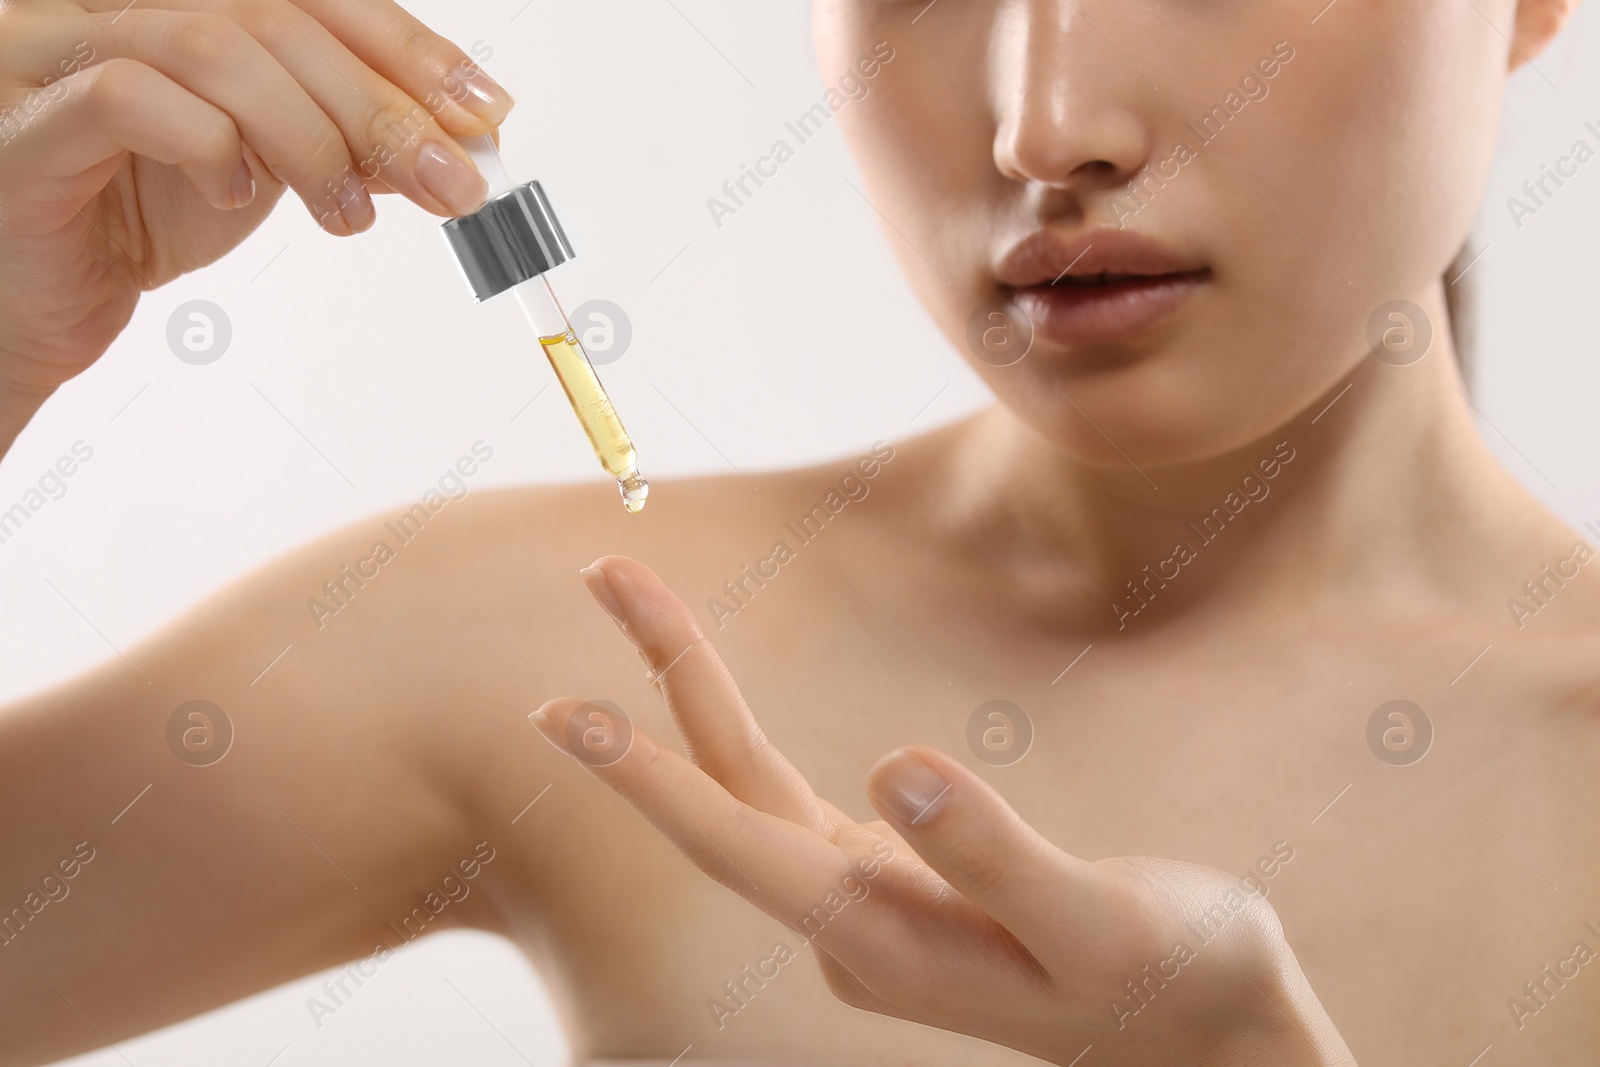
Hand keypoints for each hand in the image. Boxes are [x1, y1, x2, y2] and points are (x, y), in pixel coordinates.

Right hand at [0, 0, 511, 446]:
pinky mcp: (22, 120)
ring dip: (311, 137)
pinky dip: (211, 145)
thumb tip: (457, 142)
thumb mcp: (269, 166)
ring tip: (348, 214)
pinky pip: (128, 95)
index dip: (407, 48)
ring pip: (213, 47)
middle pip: (275, 14)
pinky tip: (238, 196)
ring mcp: (51, 46)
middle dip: (381, 104)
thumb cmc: (137, 214)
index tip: (484, 113)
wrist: (37, 301)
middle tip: (450, 183)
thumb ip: (346, 140)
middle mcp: (111, 0)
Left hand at [531, 556, 1356, 1065]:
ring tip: (636, 596)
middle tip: (603, 570)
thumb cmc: (1175, 980)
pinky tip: (704, 699)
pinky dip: (735, 734)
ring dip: (689, 694)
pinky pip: (787, 796)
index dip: (651, 779)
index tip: (567, 715)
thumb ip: (995, 856)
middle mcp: (852, 925)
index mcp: (886, 940)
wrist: (1208, 1034)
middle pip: (727, 792)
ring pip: (749, 787)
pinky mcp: (889, 880)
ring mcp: (863, 904)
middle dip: (661, 681)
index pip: (744, 846)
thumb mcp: (1101, 924)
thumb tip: (893, 769)